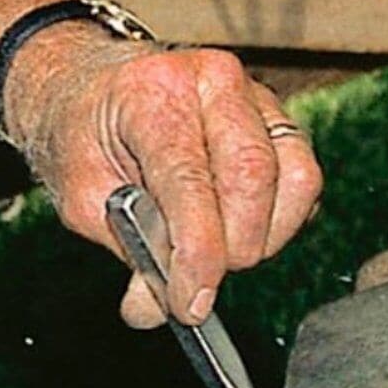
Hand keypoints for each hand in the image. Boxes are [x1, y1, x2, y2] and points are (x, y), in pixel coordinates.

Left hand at [5, 32, 320, 328]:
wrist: (90, 88)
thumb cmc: (84, 136)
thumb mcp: (83, 197)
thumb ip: (128, 249)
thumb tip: (161, 306)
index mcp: (153, 92)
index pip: (190, 180)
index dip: (198, 253)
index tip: (189, 303)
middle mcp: (212, 80)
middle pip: (252, 177)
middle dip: (232, 250)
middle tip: (197, 282)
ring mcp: (254, 93)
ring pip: (295, 178)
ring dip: (263, 237)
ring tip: (217, 249)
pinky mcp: (279, 115)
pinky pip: (304, 177)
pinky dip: (281, 219)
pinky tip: (240, 228)